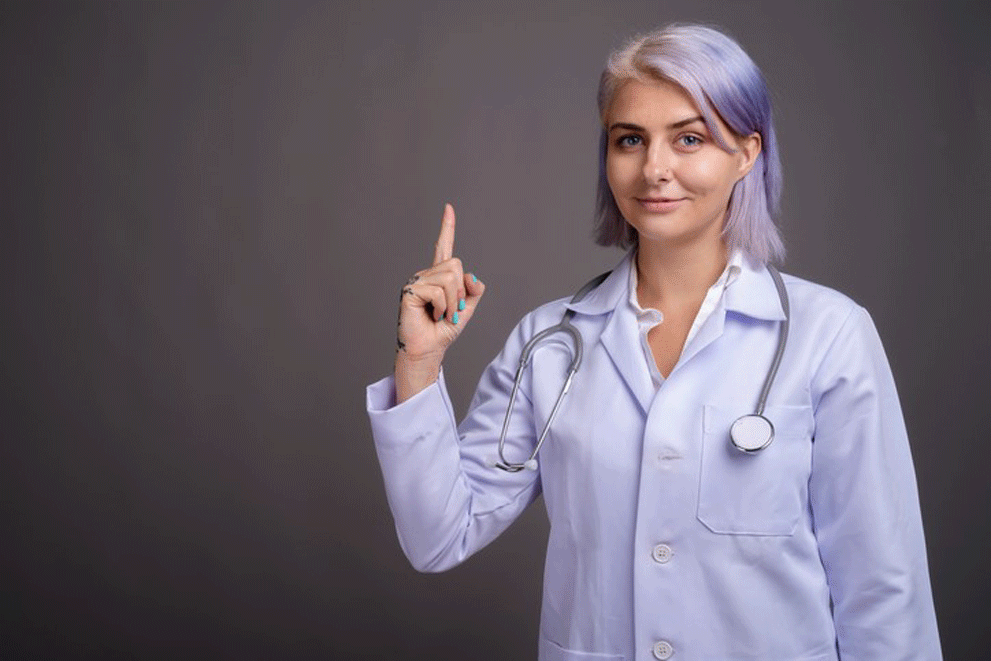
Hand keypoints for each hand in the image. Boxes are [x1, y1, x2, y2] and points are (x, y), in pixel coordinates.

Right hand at [395, 203, 485, 365]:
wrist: (429, 349)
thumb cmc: (443, 330)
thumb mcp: (466, 308)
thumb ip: (474, 290)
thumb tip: (471, 276)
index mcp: (440, 276)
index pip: (444, 247)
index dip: (447, 227)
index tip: (449, 208)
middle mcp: (427, 275)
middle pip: (456, 265)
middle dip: (460, 291)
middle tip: (451, 309)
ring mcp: (417, 281)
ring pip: (449, 277)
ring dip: (451, 302)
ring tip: (441, 314)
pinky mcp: (410, 290)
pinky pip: (437, 290)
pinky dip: (441, 306)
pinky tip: (432, 315)